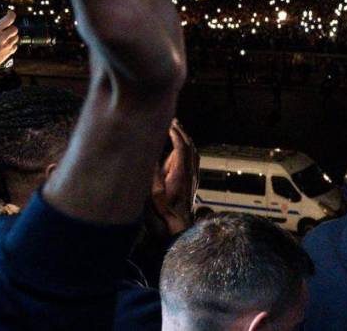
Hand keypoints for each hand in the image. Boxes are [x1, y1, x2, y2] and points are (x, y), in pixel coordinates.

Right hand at [0, 12, 17, 73]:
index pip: (9, 19)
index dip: (11, 14)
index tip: (9, 13)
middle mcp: (2, 37)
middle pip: (15, 28)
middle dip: (11, 27)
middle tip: (6, 28)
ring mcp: (7, 45)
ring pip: (16, 37)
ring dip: (12, 36)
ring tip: (5, 37)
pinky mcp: (9, 53)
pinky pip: (15, 46)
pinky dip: (12, 45)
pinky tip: (6, 45)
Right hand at [150, 120, 198, 235]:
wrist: (179, 224)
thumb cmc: (165, 211)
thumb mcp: (154, 194)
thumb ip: (153, 175)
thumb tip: (151, 157)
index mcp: (180, 172)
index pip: (181, 147)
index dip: (175, 134)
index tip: (168, 124)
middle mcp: (190, 171)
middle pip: (189, 146)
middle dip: (181, 132)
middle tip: (173, 121)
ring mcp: (194, 175)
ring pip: (193, 151)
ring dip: (186, 139)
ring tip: (177, 130)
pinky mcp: (194, 179)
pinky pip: (194, 158)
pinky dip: (188, 148)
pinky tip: (183, 147)